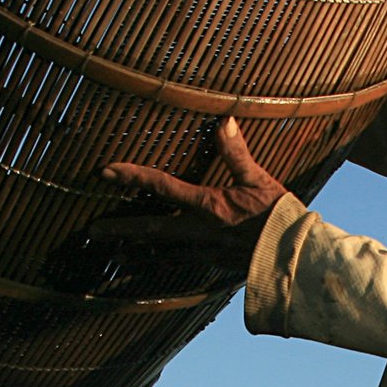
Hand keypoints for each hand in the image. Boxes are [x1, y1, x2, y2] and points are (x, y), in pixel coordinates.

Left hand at [99, 118, 285, 270]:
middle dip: (121, 229)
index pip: (162, 186)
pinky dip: (163, 264)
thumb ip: (237, 153)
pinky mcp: (214, 265)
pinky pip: (181, 264)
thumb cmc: (278, 218)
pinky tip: (154, 264)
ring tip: (115, 255)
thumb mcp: (259, 180)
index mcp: (207, 206)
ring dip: (136, 252)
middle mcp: (199, 231)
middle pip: (151, 229)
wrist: (294, 258)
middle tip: (92, 232)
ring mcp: (204, 252)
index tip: (106, 172)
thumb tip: (225, 121)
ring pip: (162, 252)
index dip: (133, 177)